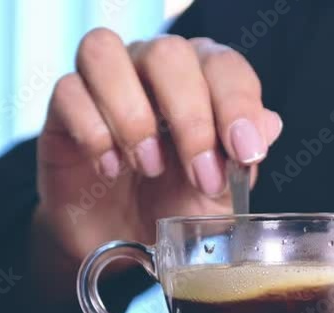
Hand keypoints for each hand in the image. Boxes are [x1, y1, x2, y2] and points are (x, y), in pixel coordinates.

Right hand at [35, 29, 282, 269]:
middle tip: (200, 173)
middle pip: (167, 52)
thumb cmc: (176, 205)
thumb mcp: (220, 194)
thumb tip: (269, 124)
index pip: (223, 64)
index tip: (245, 152)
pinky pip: (67, 91)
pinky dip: (94, 132)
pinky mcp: (64, 108)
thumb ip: (243, 159)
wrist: (123, 240)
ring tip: (149, 166)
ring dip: (133, 114)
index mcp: (202, 78)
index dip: (238, 103)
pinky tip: (109, 169)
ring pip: (105, 52)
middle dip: (190, 116)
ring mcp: (105, 82)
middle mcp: (153, 67)